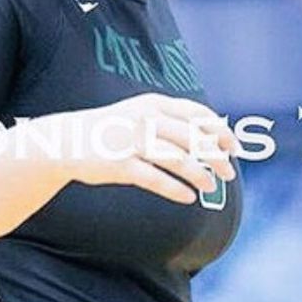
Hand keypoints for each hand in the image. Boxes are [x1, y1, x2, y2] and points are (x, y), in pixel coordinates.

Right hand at [58, 93, 237, 204]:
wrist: (68, 139)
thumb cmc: (111, 128)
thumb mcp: (140, 113)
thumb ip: (169, 118)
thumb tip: (208, 131)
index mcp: (154, 103)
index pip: (197, 114)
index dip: (220, 130)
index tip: (233, 146)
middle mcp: (146, 118)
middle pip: (193, 138)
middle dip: (216, 156)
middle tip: (229, 172)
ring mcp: (133, 141)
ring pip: (178, 159)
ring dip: (200, 174)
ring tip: (210, 187)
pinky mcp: (121, 165)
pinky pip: (156, 179)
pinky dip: (176, 190)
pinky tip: (189, 198)